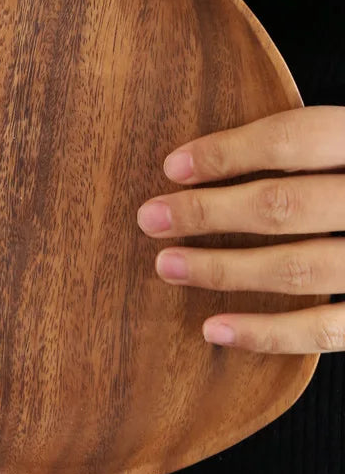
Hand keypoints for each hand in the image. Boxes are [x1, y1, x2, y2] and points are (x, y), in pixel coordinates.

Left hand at [136, 106, 344, 354]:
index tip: (172, 166)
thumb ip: (307, 150)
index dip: (227, 152)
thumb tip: (198, 164)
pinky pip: (324, 330)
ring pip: (298, 268)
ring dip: (223, 270)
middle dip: (207, 213)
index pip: (293, 139)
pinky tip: (212, 328)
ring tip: (165, 265)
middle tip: (150, 218)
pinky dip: (265, 334)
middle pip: (285, 205)